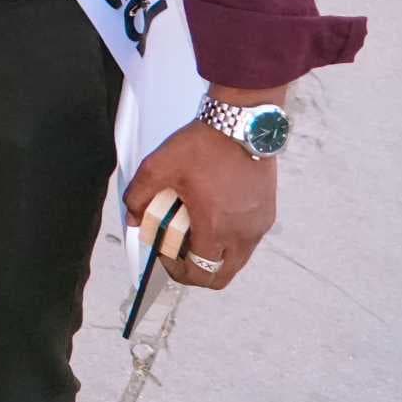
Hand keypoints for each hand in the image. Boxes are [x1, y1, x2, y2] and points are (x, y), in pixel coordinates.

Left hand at [125, 109, 280, 289]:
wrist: (240, 125)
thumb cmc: (201, 146)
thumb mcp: (157, 167)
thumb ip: (139, 197)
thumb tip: (134, 220)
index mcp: (216, 227)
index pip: (199, 273)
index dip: (177, 272)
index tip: (164, 255)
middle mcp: (243, 234)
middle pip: (222, 276)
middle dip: (196, 271)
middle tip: (179, 251)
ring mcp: (259, 226)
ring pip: (237, 260)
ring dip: (214, 255)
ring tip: (194, 230)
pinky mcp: (267, 214)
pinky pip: (248, 241)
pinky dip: (229, 240)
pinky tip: (213, 216)